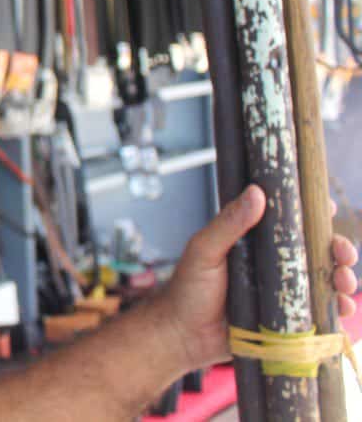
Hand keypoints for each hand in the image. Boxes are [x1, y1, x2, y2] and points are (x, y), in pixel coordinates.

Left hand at [158, 185, 358, 370]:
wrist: (183, 336)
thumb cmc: (188, 290)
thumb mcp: (205, 250)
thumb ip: (228, 223)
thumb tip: (256, 192)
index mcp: (254, 242)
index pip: (290, 224)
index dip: (313, 216)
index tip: (328, 209)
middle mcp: (273, 266)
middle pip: (316, 252)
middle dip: (338, 250)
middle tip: (343, 254)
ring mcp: (282, 293)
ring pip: (323, 281)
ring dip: (343, 279)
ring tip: (345, 282)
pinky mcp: (287, 320)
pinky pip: (319, 313)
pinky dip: (337, 310)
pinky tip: (342, 309)